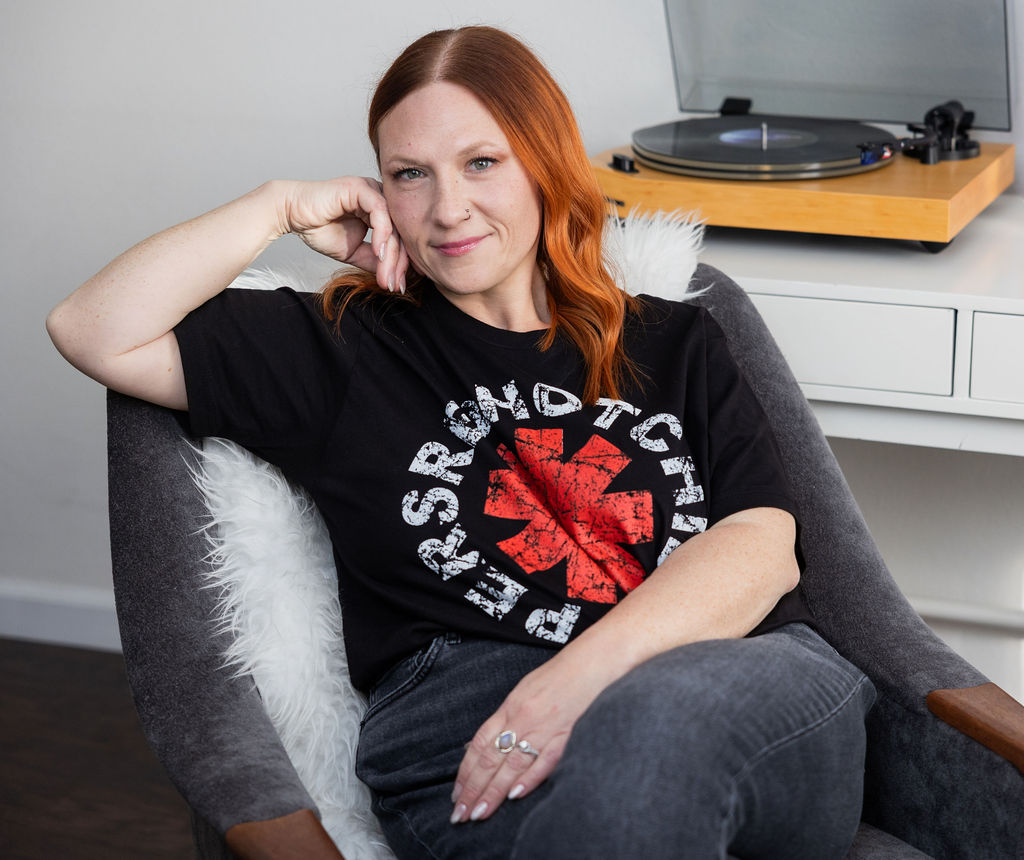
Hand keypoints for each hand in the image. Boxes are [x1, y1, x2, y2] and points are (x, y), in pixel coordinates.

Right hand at [281, 176, 409, 292]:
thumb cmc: (318, 228)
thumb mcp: (352, 252)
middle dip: (398, 263)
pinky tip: (378, 253)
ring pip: (392, 225)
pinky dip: (381, 234)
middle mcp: (379, 199)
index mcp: (379, 211)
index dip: (400, 264)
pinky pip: (379, 211)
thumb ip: (373, 261)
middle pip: (398, 233)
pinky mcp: (361, 188)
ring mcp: (371, 191)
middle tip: (395, 285)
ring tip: (387, 275)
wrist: (292, 215)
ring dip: (390, 254)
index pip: (398, 239)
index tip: (398, 286)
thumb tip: (394, 276)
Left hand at [449, 648, 615, 824]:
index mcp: (509, 708)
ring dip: (494, 792)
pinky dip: (529, 779)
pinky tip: (515, 796)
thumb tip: (481, 747)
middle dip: (473, 790)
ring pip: (512, 765)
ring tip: (479, 814)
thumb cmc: (555, 678)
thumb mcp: (521, 693)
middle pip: (491, 759)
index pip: (479, 745)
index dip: (465, 772)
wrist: (587, 666)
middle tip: (460, 814)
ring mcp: (543, 729)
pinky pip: (544, 761)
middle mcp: (522, 719)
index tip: (456, 795)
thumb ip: (504, 720)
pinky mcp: (565, 735)